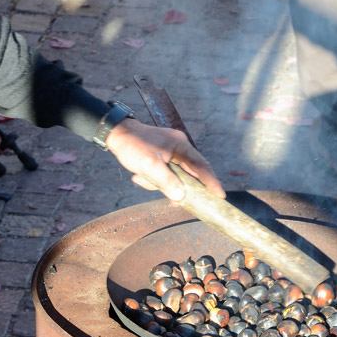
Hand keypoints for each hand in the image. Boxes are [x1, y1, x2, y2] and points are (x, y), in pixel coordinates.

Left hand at [105, 119, 225, 201]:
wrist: (117, 134)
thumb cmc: (133, 146)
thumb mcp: (149, 166)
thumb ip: (166, 181)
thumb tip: (180, 196)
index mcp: (181, 146)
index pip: (201, 166)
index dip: (211, 182)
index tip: (219, 196)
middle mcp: (179, 148)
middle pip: (190, 173)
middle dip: (182, 187)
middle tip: (180, 202)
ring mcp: (171, 152)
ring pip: (175, 176)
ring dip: (160, 182)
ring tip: (143, 177)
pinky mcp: (162, 157)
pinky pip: (165, 173)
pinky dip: (154, 179)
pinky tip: (139, 176)